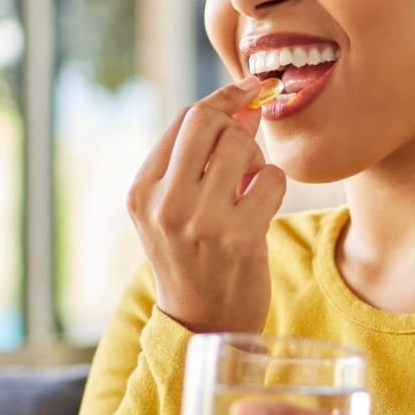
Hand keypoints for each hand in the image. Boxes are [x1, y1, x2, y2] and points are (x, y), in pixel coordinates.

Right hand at [128, 76, 287, 333]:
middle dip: (236, 125)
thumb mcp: (176, 207)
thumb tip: (246, 103)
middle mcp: (164, 204)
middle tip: (244, 152)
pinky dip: (273, 185)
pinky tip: (261, 207)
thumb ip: (200, 157)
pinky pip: (270, 178)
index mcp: (141, 191)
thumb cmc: (194, 256)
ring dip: (255, 159)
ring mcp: (200, 221)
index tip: (248, 90)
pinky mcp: (238, 238)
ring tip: (248, 186)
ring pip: (240, 145)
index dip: (222, 99)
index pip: (183, 119)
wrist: (205, 324)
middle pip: (208, 121)